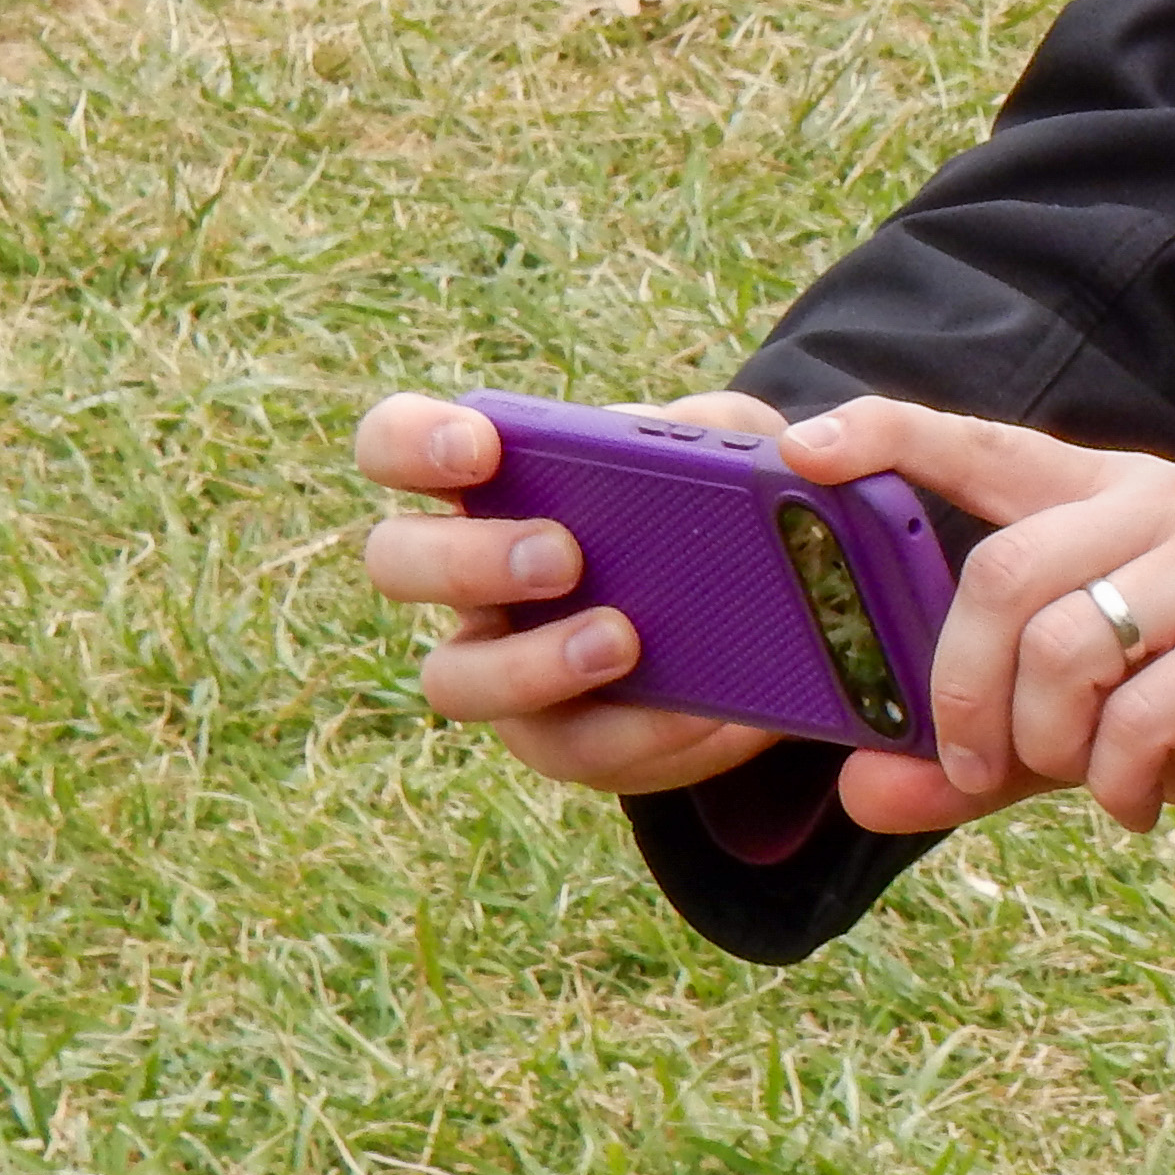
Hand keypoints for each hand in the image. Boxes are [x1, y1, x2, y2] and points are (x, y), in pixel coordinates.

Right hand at [357, 386, 786, 797]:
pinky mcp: (565, 737)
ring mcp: (504, 661)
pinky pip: (573, 747)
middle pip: (396, 561)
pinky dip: (642, 729)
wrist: (778, 615)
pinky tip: (702, 706)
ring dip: (529, 664)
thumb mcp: (737, 447)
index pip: (399, 446)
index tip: (481, 447)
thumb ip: (722, 427)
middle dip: (466, 558)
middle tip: (562, 555)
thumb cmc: (725, 502)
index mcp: (497, 482)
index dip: (413, 441)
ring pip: (452, 680)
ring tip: (621, 639)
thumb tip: (728, 447)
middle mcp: (475, 573)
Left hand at [777, 397, 1174, 839]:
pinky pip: (1140, 713)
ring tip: (1087, 782)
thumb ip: (986, 751)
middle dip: (963, 692)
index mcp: (1122, 499)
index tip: (802, 448)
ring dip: (1046, 745)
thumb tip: (858, 793)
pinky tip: (1139, 804)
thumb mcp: (1102, 720)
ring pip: (1066, 644)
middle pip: (1003, 572)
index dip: (892, 437)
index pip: (989, 446)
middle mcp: (1171, 507)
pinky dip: (1117, 780)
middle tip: (977, 768)